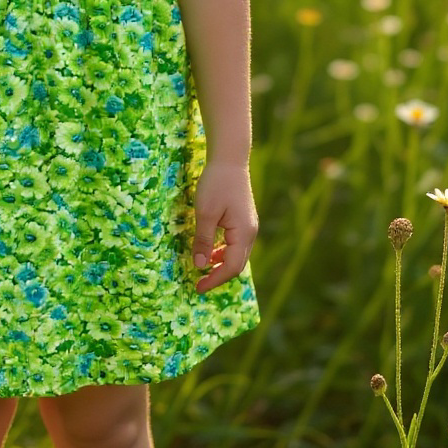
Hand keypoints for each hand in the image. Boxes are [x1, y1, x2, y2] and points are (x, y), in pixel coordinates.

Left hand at [191, 161, 257, 293]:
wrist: (229, 159)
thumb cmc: (216, 184)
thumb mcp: (205, 213)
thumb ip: (203, 241)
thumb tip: (199, 266)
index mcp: (243, 234)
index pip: (231, 267)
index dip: (214, 280)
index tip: (197, 288)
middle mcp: (250, 233)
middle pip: (236, 265)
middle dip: (218, 276)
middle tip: (198, 283)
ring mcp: (249, 227)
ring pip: (236, 255)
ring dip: (220, 264)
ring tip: (202, 269)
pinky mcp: (244, 220)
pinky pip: (235, 244)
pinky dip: (223, 252)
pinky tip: (210, 251)